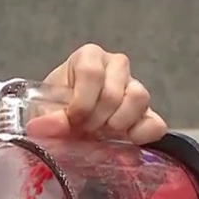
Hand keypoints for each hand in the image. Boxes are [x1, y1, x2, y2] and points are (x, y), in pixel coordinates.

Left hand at [31, 43, 167, 143]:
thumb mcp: (42, 110)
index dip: (81, 103)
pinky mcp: (147, 113)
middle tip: (84, 130)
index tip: (72, 120)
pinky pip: (156, 123)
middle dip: (96, 119)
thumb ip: (47, 117)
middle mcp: (116, 66)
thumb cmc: (54, 109)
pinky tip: (126, 141)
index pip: (92, 74)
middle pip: (114, 92)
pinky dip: (143, 135)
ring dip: (117, 124)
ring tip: (102, 134)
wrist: (65, 124)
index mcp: (89, 57)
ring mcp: (134, 88)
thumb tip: (57, 123)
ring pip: (138, 99)